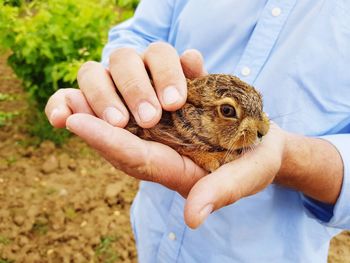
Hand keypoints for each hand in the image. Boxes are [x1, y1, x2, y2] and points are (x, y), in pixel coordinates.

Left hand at [45, 43, 286, 228]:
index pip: (131, 153)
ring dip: (124, 84)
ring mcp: (174, 111)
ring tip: (106, 80)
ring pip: (136, 95)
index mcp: (169, 164)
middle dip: (96, 112)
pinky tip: (186, 59)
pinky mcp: (188, 90)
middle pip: (120, 125)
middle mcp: (163, 137)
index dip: (103, 138)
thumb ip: (218, 194)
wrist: (263, 143)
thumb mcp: (241, 181)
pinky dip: (174, 65)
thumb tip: (192, 219)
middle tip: (69, 101)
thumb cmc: (251, 167)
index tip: (73, 120)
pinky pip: (173, 73)